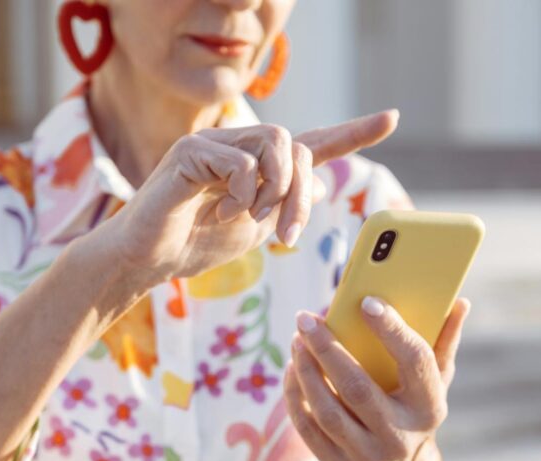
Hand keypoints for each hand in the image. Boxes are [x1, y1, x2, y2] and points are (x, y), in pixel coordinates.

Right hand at [98, 110, 398, 283]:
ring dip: (275, 192)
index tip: (391, 119)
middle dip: (301, 193)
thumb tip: (319, 188)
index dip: (353, 133)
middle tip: (288, 235)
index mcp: (257, 165)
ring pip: (275, 146)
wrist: (149, 260)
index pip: (311, 142)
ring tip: (252, 221)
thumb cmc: (195, 244)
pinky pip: (242, 163)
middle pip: (296, 145)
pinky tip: (222, 213)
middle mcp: (239, 146)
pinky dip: (243, 195)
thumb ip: (285, 207)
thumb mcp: (253, 229)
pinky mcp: (192, 149)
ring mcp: (215, 143)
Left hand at [285, 296, 470, 460]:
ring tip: (297, 339)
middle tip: (306, 319)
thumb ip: (444, 341)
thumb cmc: (414, 408)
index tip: (366, 302)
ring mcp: (368, 456)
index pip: (414, 362)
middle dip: (328, 349)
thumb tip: (460, 303)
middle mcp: (400, 436)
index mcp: (430, 407)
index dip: (392, 330)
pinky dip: (295, 395)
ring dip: (306, 371)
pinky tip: (292, 367)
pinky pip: (308, 428)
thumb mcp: (436, 380)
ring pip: (328, 411)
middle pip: (358, 388)